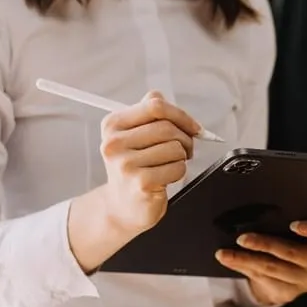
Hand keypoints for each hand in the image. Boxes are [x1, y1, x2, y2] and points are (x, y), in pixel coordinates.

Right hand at [100, 91, 200, 234]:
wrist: (121, 207)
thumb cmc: (133, 169)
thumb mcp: (133, 137)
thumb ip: (147, 115)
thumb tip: (164, 99)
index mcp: (113, 125)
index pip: (155, 105)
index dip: (181, 115)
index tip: (193, 127)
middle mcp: (114, 143)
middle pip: (167, 128)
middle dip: (185, 139)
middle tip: (185, 150)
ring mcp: (126, 164)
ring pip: (175, 148)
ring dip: (181, 158)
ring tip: (169, 165)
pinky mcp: (141, 183)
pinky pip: (177, 168)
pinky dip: (179, 172)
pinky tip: (165, 178)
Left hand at [215, 221, 306, 305]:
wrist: (291, 272)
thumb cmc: (293, 238)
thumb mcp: (296, 230)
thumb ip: (284, 221)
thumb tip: (253, 209)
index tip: (294, 224)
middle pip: (292, 253)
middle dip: (265, 245)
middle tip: (242, 238)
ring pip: (273, 268)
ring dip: (246, 259)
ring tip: (225, 253)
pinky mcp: (290, 293)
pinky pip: (263, 279)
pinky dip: (243, 267)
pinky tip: (229, 260)